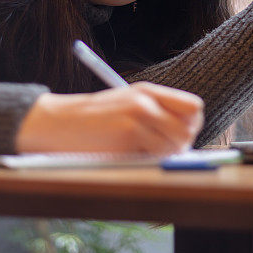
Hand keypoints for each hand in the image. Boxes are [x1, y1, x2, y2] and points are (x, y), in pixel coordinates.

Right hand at [16, 82, 203, 155]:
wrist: (58, 123)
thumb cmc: (93, 121)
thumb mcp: (126, 105)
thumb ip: (155, 114)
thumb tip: (185, 140)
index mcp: (148, 90)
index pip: (194, 107)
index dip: (191, 126)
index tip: (179, 137)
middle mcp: (147, 100)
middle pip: (188, 129)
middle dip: (180, 145)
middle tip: (162, 152)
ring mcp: (138, 116)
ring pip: (175, 145)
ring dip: (164, 156)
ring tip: (142, 154)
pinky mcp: (128, 134)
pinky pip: (156, 155)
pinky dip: (149, 161)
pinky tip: (130, 156)